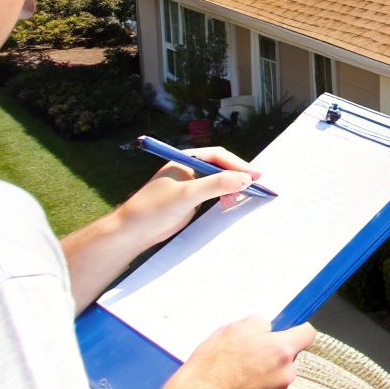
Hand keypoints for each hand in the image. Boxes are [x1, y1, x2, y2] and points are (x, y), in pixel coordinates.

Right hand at [114, 318, 316, 388]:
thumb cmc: (213, 364)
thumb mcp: (233, 329)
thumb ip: (258, 324)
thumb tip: (266, 329)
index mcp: (282, 351)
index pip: (307, 334)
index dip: (296, 329)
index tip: (282, 331)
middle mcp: (286, 375)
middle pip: (289, 357)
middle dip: (273, 354)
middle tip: (247, 353)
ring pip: (277, 377)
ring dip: (265, 373)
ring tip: (236, 374)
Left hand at [116, 146, 264, 249]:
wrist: (131, 232)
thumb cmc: (153, 209)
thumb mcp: (187, 195)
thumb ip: (216, 184)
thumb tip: (245, 178)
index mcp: (186, 160)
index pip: (218, 156)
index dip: (238, 164)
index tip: (255, 176)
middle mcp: (189, 169)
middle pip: (221, 167)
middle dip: (239, 175)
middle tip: (258, 185)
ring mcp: (190, 185)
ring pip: (218, 181)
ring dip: (234, 186)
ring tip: (249, 194)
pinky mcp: (189, 201)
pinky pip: (213, 195)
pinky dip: (225, 197)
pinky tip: (233, 203)